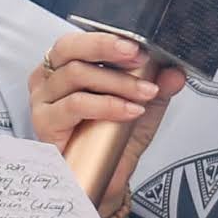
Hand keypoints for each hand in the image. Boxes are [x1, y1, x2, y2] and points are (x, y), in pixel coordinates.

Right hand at [33, 26, 179, 164]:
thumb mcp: (142, 106)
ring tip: (144, 93)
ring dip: (118, 82)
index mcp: (66, 65)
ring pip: (77, 74)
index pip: (79, 39)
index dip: (107, 37)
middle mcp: (48, 77)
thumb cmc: (112, 139)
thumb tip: (175, 71)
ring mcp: (42, 99)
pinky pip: (76, 104)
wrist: (103, 180)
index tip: (138, 46)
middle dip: (106, 47)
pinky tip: (129, 111)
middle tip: (138, 57)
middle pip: (69, 48)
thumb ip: (158, 86)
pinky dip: (107, 104)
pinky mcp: (44, 122)